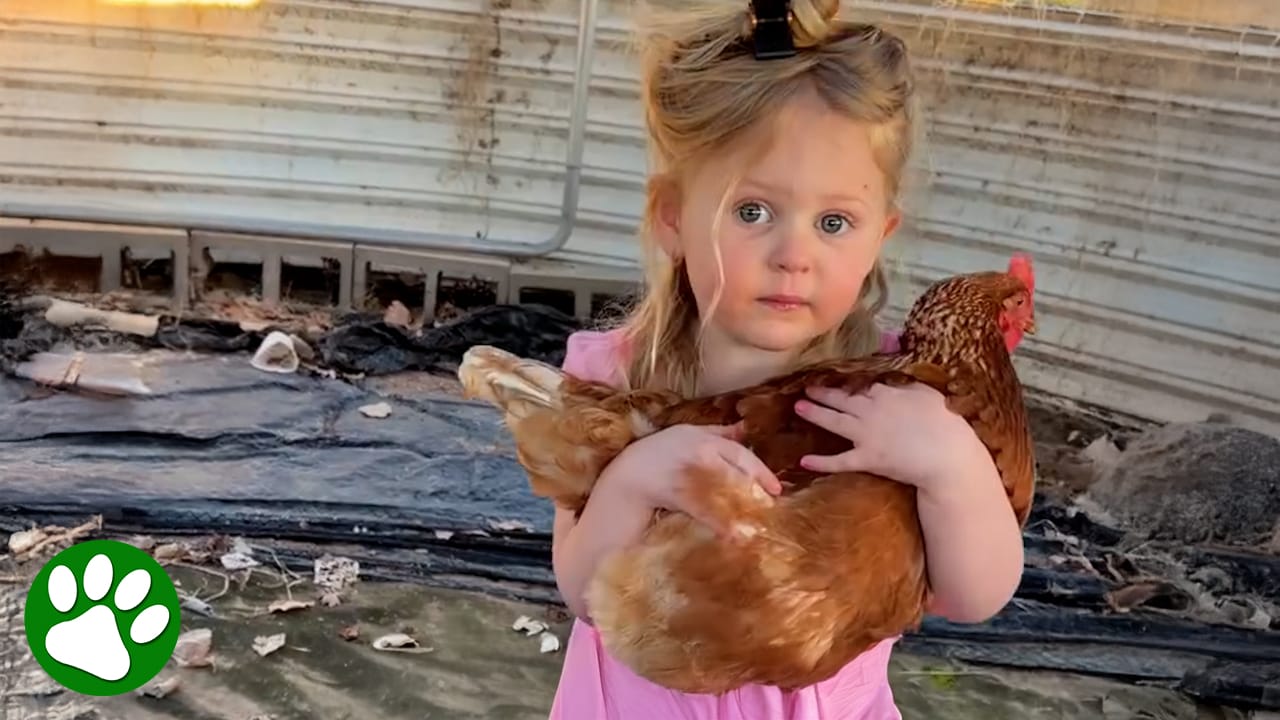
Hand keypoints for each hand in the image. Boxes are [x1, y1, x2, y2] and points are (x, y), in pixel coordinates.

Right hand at [600, 422, 781, 533]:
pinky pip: (706, 511)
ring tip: (758, 525)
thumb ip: (718, 431)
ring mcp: (691, 474)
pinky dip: (722, 524)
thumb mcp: (688, 433)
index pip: (741, 454)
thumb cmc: (660, 452)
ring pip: (725, 493)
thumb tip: (745, 427)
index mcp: (705, 439)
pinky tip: (736, 538)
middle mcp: (700, 454)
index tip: (777, 489)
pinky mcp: (680, 494)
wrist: (630, 474)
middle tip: (771, 508)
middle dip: (757, 492)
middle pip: (737, 473)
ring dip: (744, 510)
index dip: (761, 471)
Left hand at [794, 382, 989, 495]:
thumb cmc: (945, 422)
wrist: (948, 456)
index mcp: (886, 393)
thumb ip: (905, 379)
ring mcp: (866, 435)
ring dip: (815, 415)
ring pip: (834, 422)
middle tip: (805, 388)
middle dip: (822, 393)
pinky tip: (803, 461)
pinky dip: (822, 462)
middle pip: (841, 399)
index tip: (830, 376)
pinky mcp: (867, 459)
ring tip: (798, 408)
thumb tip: (892, 359)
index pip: (860, 384)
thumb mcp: (926, 391)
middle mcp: (871, 411)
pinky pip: (840, 461)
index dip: (844, 381)